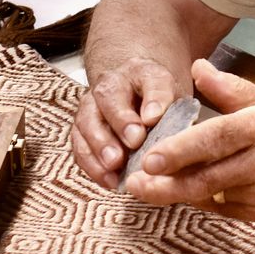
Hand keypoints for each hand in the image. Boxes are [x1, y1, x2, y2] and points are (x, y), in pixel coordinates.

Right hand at [72, 56, 182, 189]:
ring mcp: (91, 106)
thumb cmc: (158, 103)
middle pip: (110, 98)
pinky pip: (80, 146)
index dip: (154, 100)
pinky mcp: (81, 129)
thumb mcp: (174, 101)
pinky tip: (109, 180)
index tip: (155, 119)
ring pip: (88, 122)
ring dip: (100, 145)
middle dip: (121, 121)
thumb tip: (156, 121)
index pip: (151, 81)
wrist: (134, 96)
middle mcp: (111, 85)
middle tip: (134, 142)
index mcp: (142, 73)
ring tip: (114, 165)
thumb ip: (171, 110)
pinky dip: (92, 165)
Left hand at [126, 59, 254, 221]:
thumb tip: (197, 69)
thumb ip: (233, 91)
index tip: (150, 158)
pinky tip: (187, 192)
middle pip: (208, 178)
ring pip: (213, 197)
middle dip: (166, 186)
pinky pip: (228, 208)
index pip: (216, 139)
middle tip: (134, 184)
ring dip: (180, 194)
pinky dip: (206, 200)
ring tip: (149, 188)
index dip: (181, 151)